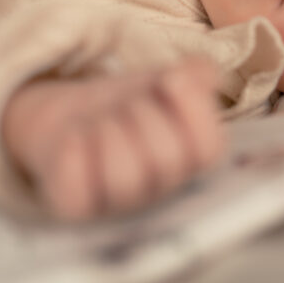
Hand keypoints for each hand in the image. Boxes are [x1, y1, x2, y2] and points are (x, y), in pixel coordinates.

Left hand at [1, 57, 224, 219]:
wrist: (76, 116)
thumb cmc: (132, 103)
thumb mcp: (167, 79)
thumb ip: (197, 73)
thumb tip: (203, 77)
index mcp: (191, 159)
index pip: (209, 149)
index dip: (193, 110)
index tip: (171, 78)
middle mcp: (162, 189)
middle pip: (166, 158)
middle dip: (143, 112)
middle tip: (129, 102)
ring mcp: (120, 205)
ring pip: (125, 178)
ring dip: (109, 130)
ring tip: (103, 120)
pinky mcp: (79, 208)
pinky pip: (79, 187)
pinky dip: (74, 149)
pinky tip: (76, 137)